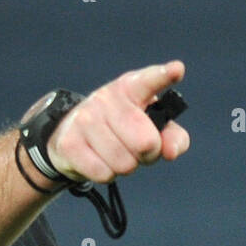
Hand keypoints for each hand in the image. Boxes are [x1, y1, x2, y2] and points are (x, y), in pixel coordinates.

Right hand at [47, 60, 189, 184]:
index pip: (148, 81)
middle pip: (145, 142)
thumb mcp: (151, 128)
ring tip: (116, 153)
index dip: (162, 76)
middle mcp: (106, 98)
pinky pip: (104, 174)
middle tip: (138, 149)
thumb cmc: (122, 130)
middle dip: (148, 154)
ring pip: (124, 163)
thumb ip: (173, 137)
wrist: (72, 136)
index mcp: (131, 87)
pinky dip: (107, 174)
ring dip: (126, 166)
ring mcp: (85, 119)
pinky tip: (100, 160)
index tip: (176, 70)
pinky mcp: (69, 143)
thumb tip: (170, 152)